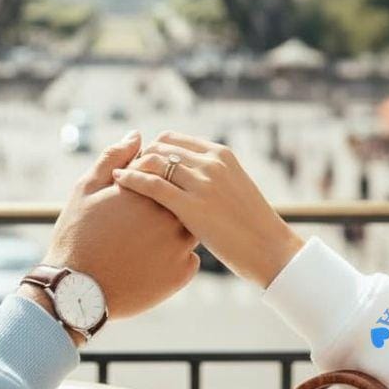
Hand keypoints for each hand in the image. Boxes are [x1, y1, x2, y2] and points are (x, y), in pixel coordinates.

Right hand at [25, 131, 200, 319]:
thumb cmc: (77, 236)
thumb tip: (137, 135)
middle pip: (181, 197)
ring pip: (189, 226)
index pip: (163, 171)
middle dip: (166, 202)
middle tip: (137, 222)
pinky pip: (189, 257)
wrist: (75, 292)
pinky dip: (176, 257)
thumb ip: (114, 158)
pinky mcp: (182, 272)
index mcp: (145, 190)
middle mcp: (168, 215)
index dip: (149, 181)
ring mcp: (178, 245)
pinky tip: (150, 262)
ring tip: (144, 242)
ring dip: (175, 228)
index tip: (132, 197)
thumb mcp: (86, 190)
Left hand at [112, 132, 304, 287]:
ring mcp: (202, 183)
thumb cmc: (251, 226)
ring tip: (117, 179)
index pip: (173, 138)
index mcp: (220, 155)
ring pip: (153, 161)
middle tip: (124, 173)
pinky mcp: (192, 206)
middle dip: (138, 158)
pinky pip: (152, 185)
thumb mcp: (234, 188)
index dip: (151, 149)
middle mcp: (211, 163)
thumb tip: (187, 172)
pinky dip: (130, 180)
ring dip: (131, 167)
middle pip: (159, 147)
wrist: (271, 250)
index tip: (139, 164)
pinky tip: (117, 183)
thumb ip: (212, 175)